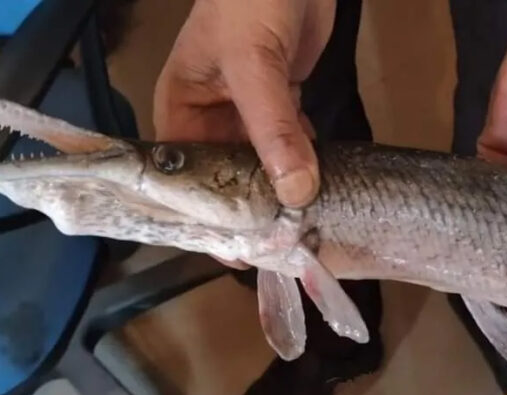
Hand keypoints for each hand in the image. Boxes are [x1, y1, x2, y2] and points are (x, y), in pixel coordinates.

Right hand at [153, 0, 335, 267]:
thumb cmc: (250, 2)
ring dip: (281, 191)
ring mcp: (249, 111)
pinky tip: (319, 188)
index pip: (186, 179)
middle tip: (280, 247)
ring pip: (262, 165)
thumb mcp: (252, 64)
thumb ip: (273, 127)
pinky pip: (290, 143)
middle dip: (251, 209)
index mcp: (180, 111)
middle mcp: (210, 118)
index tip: (238, 251)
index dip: (209, 216)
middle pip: (227, 178)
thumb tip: (296, 192)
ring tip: (302, 229)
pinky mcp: (284, 101)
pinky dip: (304, 164)